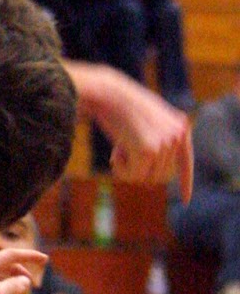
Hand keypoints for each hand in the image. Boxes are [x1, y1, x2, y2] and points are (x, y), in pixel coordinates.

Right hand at [73, 64, 192, 198]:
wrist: (108, 92)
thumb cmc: (120, 106)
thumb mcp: (146, 122)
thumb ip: (157, 140)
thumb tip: (155, 173)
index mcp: (181, 126)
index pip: (186, 161)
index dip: (186, 183)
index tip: (186, 201)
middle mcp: (178, 135)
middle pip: (161, 175)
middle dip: (139, 170)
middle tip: (122, 151)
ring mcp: (165, 143)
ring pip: (146, 177)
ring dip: (128, 169)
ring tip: (118, 148)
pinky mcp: (149, 151)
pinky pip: (133, 175)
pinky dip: (121, 169)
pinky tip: (115, 151)